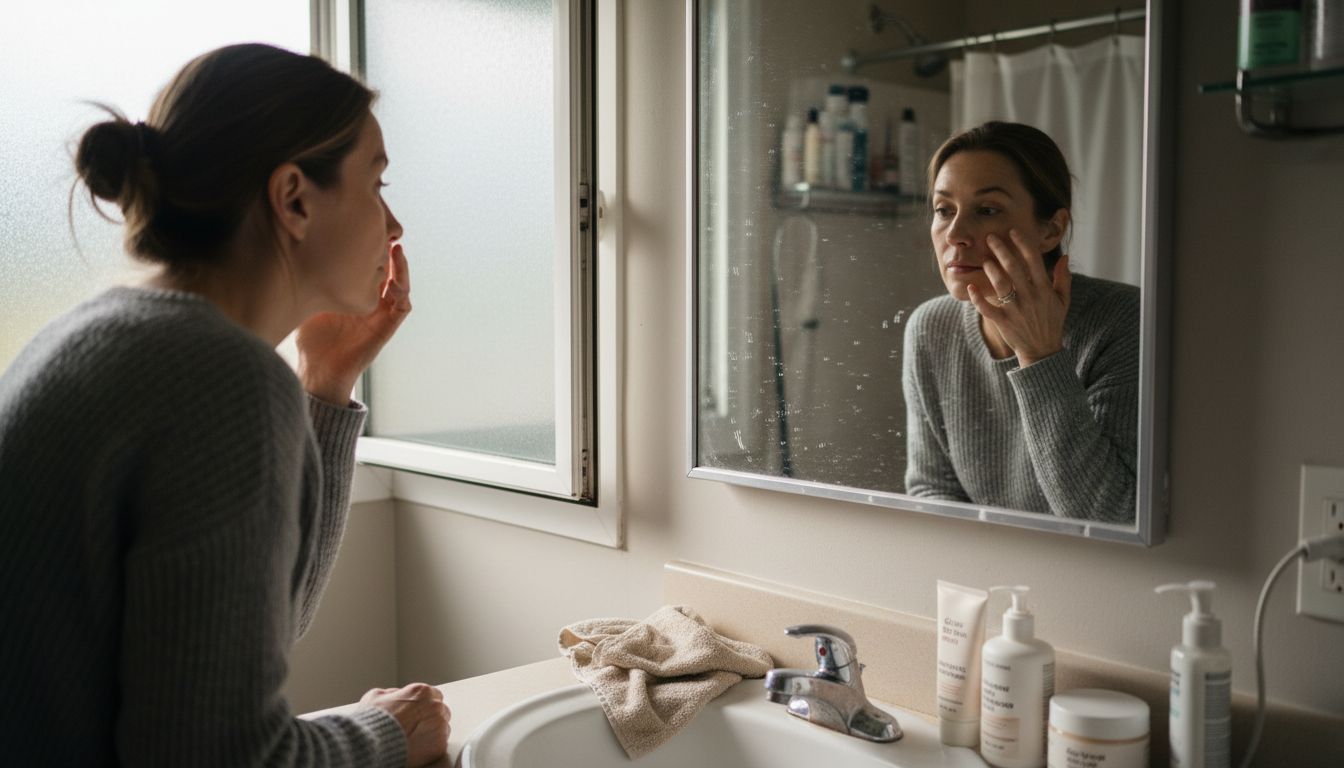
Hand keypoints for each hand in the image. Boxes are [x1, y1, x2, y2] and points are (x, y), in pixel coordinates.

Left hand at [297, 243, 412, 404]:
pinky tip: (395, 278)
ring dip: (401, 268)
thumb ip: (309, 278)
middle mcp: (371, 301)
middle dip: (388, 251)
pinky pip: (402, 306)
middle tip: (385, 231)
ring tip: (396, 249)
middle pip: (387, 270)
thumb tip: (295, 249)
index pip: (368, 265)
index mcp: (354, 293)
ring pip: (400, 285)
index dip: (371, 247)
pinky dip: (403, 291)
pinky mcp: (386, 327)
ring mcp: (380, 314)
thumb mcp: (307, 298)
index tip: (364, 228)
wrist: (318, 368)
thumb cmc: (310, 337)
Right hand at [360, 683, 450, 766]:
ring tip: (416, 738)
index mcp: (422, 692)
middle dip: (430, 717)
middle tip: (416, 726)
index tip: (417, 712)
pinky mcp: (439, 746)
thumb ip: (391, 693)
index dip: (424, 704)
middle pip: (440, 710)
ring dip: (433, 731)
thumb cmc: (372, 721)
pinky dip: (432, 746)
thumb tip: (396, 694)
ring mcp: (439, 727)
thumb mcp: (376, 696)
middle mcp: (435, 706)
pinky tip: (418, 748)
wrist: (371, 744)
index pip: (433, 695)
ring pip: (443, 727)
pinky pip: (441, 744)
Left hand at [967, 229, 1070, 366]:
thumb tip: (1064, 256)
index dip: (1023, 244)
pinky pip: (988, 309)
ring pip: (1000, 285)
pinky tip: (970, 287)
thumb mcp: (1063, 300)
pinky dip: (978, 298)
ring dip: (990, 270)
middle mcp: (1030, 297)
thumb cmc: (1052, 322)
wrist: (1042, 350)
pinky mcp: (1004, 322)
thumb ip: (1063, 278)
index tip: (1013, 231)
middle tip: (990, 237)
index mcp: (1044, 289)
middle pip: (1013, 268)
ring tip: (983, 258)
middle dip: (1001, 250)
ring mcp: (1016, 310)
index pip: (1033, 260)